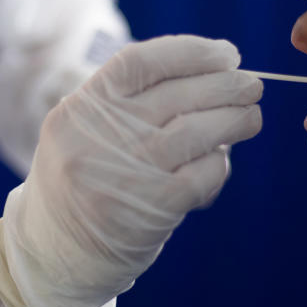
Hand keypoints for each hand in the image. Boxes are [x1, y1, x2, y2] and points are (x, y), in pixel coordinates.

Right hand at [0, 35, 261, 306]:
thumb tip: (211, 75)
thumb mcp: (83, 131)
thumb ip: (130, 103)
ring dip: (234, 121)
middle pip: (177, 95)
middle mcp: (98, 135)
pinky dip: (218, 165)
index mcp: (80, 109)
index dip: (190, 52)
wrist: (54, 255)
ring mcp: (125, 172)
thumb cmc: (82, 182)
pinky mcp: (150, 208)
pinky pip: (201, 175)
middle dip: (224, 85)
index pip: (140, 61)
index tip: (225, 54)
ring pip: (196, 131)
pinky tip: (220, 162)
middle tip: (252, 86)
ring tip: (251, 117)